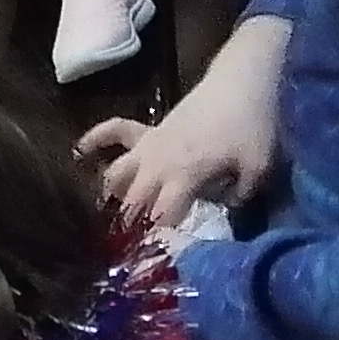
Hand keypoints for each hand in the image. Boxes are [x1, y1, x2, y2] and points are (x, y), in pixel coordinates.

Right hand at [84, 65, 274, 245]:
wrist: (240, 82)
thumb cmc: (252, 125)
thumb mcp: (258, 168)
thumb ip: (240, 197)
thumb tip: (224, 210)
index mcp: (185, 176)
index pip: (163, 216)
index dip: (159, 239)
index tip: (157, 257)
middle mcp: (158, 163)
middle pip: (134, 202)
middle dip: (129, 228)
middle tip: (129, 251)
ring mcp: (148, 144)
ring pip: (116, 174)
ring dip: (111, 197)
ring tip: (109, 220)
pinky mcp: (148, 130)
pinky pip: (113, 132)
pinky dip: (95, 141)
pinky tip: (80, 152)